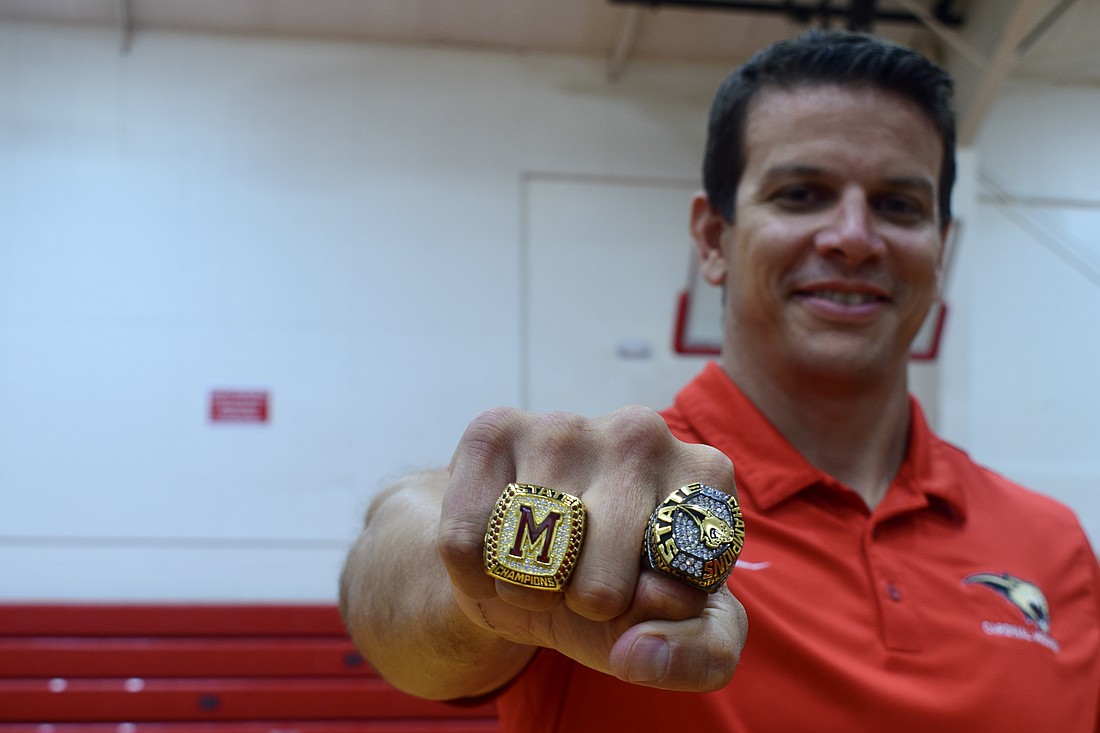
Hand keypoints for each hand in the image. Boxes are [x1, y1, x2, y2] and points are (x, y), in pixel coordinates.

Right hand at [437, 405, 746, 691]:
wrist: (533, 551)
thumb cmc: (626, 586)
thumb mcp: (687, 630)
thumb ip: (697, 653)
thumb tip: (639, 654)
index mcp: (706, 475)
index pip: (679, 590)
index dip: (651, 614)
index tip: (648, 588)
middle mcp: (643, 433)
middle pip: (600, 590)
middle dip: (583, 611)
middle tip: (584, 583)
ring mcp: (566, 425)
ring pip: (531, 565)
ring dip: (527, 593)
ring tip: (543, 567)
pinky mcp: (493, 429)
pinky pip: (466, 542)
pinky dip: (475, 574)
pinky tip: (500, 550)